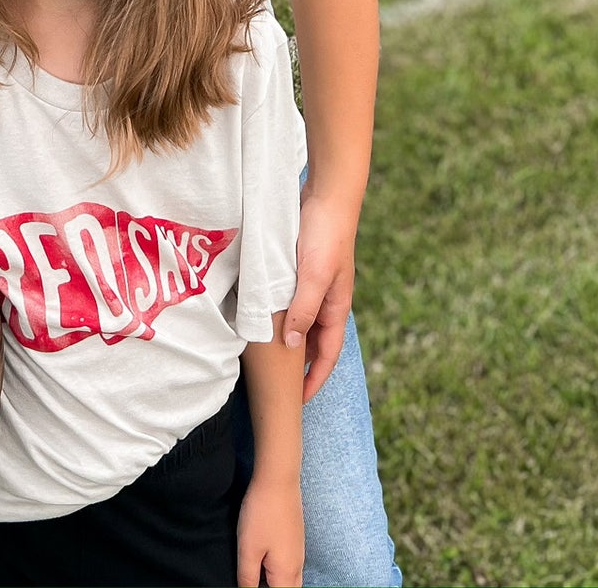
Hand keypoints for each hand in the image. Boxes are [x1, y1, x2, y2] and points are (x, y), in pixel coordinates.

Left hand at [237, 472, 303, 586]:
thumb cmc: (262, 514)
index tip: (250, 584)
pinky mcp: (295, 538)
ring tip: (255, 573)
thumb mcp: (248, 549)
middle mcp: (298, 566)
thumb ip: (248, 578)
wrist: (278, 479)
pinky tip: (262, 557)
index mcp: (287, 574)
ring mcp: (298, 551)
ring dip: (275, 582)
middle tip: (252, 581)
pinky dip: (277, 570)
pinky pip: (289, 565)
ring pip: (290, 579)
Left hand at [284, 192, 356, 400]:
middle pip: (314, 341)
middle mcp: (326, 300)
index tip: (299, 402)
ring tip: (265, 354)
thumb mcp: (313, 278)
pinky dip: (279, 310)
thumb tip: (292, 347)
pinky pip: (290, 298)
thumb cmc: (325, 236)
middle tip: (278, 384)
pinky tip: (262, 311)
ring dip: (287, 336)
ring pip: (300, 319)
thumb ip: (303, 312)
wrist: (328, 195)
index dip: (315, 380)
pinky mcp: (301, 268)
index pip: (327, 356)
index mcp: (335, 308)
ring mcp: (314, 284)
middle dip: (300, 364)